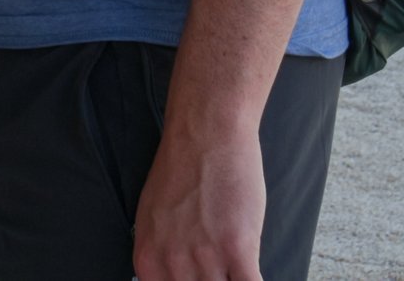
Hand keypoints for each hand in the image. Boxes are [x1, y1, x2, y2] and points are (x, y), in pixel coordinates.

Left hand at [132, 120, 266, 280]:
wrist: (204, 136)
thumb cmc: (181, 171)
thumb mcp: (154, 219)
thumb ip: (163, 255)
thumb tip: (177, 277)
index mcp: (148, 260)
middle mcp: (171, 264)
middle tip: (222, 272)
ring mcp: (203, 258)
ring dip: (233, 280)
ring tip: (239, 268)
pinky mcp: (236, 249)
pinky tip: (255, 274)